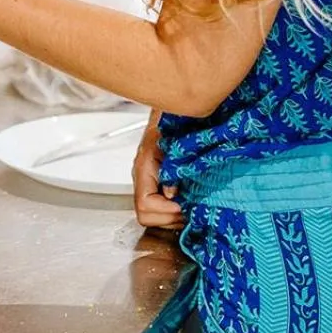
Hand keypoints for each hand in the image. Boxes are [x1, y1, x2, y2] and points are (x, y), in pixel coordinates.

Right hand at [133, 113, 182, 231]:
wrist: (171, 114)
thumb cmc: (173, 124)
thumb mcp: (177, 143)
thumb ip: (173, 167)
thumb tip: (173, 193)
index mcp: (144, 168)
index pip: (144, 204)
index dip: (164, 209)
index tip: (181, 205)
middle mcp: (142, 179)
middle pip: (146, 216)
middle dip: (169, 218)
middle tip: (188, 210)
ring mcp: (147, 184)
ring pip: (153, 216)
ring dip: (173, 216)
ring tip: (189, 206)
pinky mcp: (156, 185)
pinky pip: (160, 208)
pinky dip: (175, 210)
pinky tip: (187, 202)